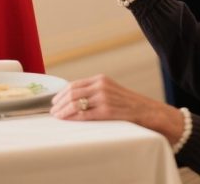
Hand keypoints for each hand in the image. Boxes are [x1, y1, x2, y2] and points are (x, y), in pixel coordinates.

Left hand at [50, 74, 185, 146]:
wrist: (147, 111)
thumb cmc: (127, 104)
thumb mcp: (110, 91)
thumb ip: (95, 91)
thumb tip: (74, 98)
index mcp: (101, 79)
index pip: (75, 84)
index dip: (62, 93)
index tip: (55, 101)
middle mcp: (101, 85)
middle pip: (72, 92)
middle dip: (59, 102)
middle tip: (53, 111)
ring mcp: (104, 98)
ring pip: (75, 102)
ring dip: (63, 110)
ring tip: (57, 116)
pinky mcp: (107, 111)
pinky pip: (84, 114)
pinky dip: (72, 117)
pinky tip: (67, 120)